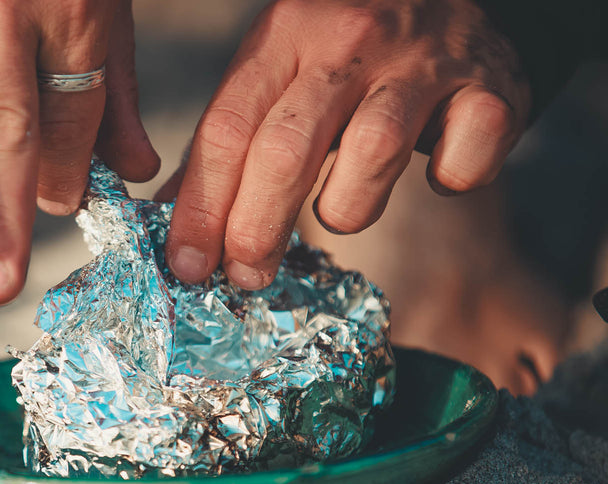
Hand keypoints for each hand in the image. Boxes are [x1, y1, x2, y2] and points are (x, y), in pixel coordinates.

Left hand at [163, 0, 529, 289]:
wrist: (451, 1)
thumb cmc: (345, 56)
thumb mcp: (276, 75)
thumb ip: (228, 144)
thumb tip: (174, 223)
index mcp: (283, 36)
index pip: (227, 129)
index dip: (202, 207)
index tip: (188, 265)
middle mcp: (349, 41)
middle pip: (287, 149)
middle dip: (257, 228)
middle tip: (246, 276)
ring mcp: (422, 61)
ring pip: (372, 153)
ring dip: (346, 207)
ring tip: (338, 213)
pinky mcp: (490, 88)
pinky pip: (466, 157)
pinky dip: (450, 180)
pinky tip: (436, 178)